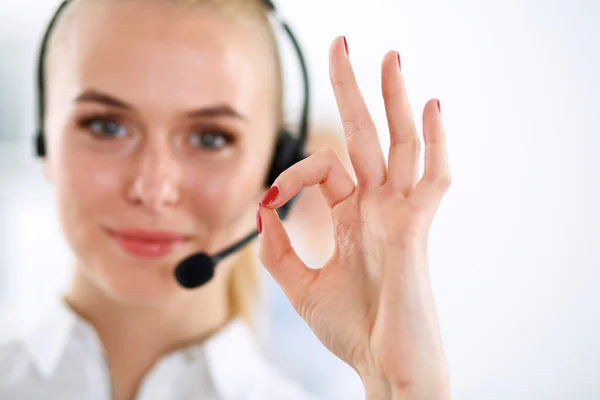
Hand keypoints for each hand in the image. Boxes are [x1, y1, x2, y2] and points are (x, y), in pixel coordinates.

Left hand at [256, 36, 450, 398]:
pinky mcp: (416, 229)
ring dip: (394, 99)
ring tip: (388, 57)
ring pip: (399, 143)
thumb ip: (276, 244)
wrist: (381, 364)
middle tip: (343, 45)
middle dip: (352, 89)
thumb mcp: (297, 282)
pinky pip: (432, 178)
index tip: (270, 199)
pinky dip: (436, 143)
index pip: (323, 168)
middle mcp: (377, 206)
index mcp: (351, 215)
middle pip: (365, 134)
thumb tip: (260, 205)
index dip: (292, 173)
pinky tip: (432, 107)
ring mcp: (399, 213)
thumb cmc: (349, 326)